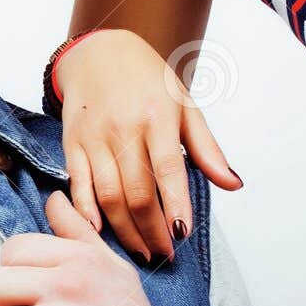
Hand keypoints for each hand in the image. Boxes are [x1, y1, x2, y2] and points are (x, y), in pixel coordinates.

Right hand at [54, 28, 241, 264]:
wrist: (100, 53)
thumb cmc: (149, 81)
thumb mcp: (185, 105)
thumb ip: (207, 149)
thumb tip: (234, 184)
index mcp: (157, 116)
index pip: (168, 170)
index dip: (176, 205)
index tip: (182, 234)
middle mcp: (124, 128)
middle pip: (138, 192)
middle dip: (152, 230)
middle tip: (165, 253)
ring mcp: (94, 137)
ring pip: (108, 196)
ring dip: (125, 230)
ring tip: (141, 251)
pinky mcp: (72, 143)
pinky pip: (78, 185)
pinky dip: (86, 213)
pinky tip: (98, 234)